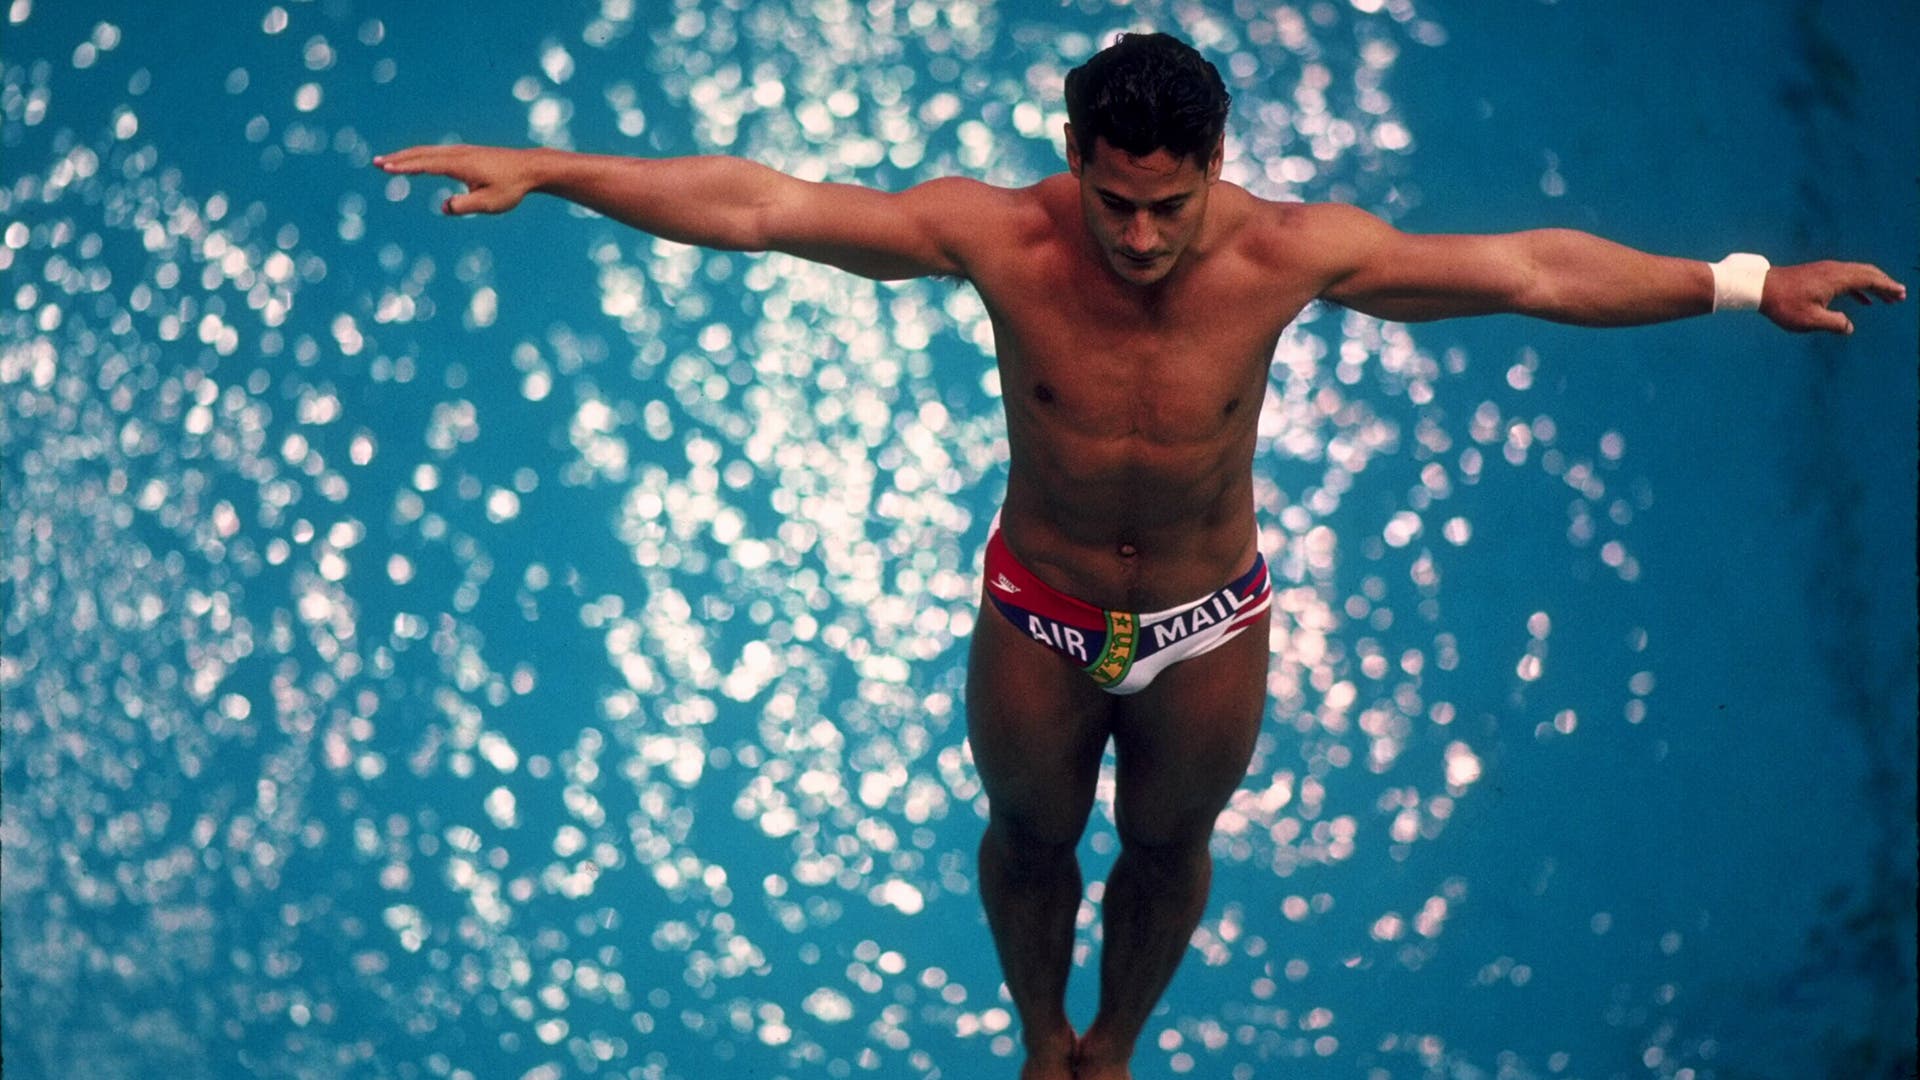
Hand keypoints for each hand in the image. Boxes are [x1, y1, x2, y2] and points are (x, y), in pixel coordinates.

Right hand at [373, 144, 544, 215]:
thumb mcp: (490, 203)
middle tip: (375, 163)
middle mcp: (457, 154)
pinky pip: (436, 152)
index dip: (405, 167)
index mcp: (460, 164)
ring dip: (406, 156)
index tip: (386, 168)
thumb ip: (466, 206)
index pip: (426, 165)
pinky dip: (419, 155)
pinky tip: (414, 161)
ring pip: (427, 151)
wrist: (529, 168)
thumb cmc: (511, 187)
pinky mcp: (465, 153)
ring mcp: (461, 151)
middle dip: (398, 159)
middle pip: (421, 154)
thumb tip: (444, 207)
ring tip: (387, 162)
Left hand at [1760, 260, 1906, 333]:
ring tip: (1886, 299)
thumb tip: (1849, 328)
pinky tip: (1862, 301)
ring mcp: (1826, 270)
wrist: (1759, 287)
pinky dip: (1858, 288)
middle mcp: (1835, 270)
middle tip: (1900, 297)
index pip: (1870, 279)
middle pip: (1867, 274)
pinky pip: (1845, 279)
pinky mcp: (1818, 274)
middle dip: (1885, 285)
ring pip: (1857, 275)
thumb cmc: (1784, 304)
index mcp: (1837, 278)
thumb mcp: (1810, 320)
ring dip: (1873, 286)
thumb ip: (1834, 324)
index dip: (1887, 287)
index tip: (1901, 294)